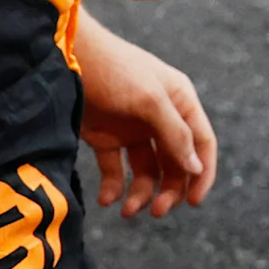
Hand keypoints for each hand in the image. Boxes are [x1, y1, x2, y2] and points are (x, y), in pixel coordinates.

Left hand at [76, 12, 217, 219]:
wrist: (67, 56)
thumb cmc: (114, 71)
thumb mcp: (149, 100)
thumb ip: (174, 134)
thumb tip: (195, 168)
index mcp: (180, 102)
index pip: (201, 143)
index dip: (202, 173)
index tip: (193, 203)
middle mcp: (161, 116)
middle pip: (175, 163)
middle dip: (168, 190)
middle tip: (156, 212)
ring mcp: (133, 127)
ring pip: (147, 170)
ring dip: (141, 193)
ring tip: (126, 210)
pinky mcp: (106, 136)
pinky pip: (116, 169)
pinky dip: (114, 186)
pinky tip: (106, 199)